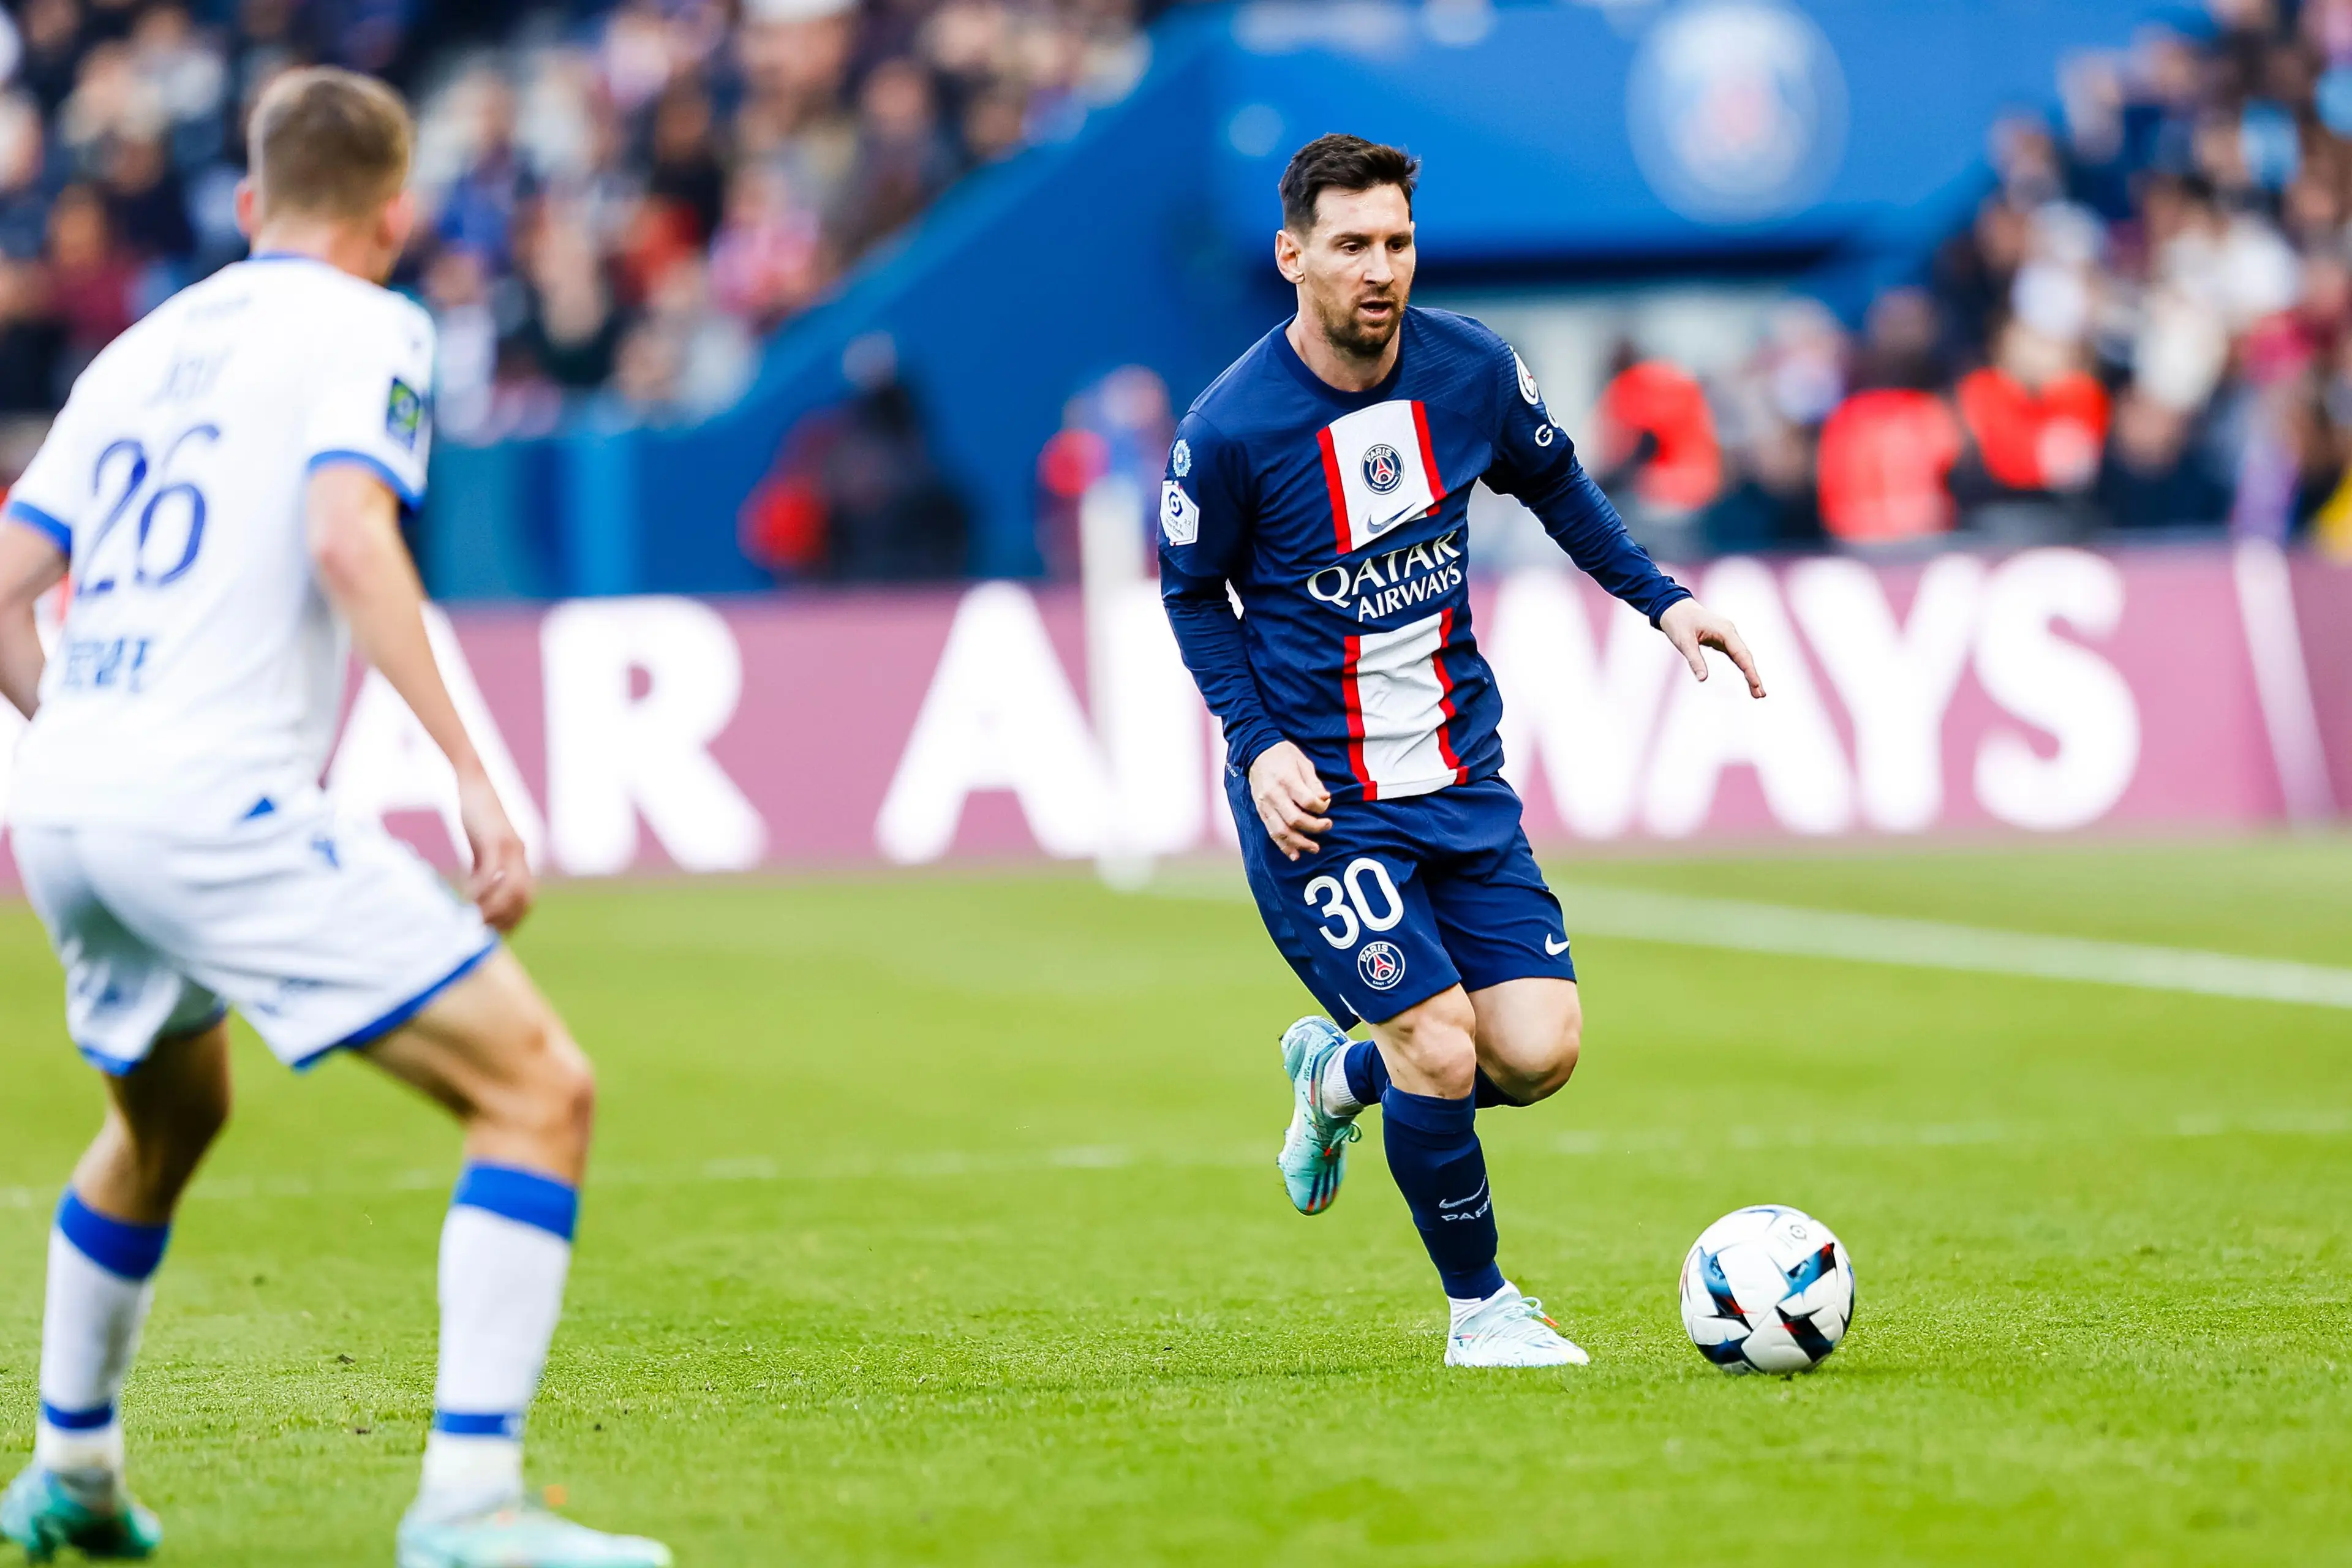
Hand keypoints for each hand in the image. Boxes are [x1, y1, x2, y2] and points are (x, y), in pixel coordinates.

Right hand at [457, 770, 534, 931]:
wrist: (474, 781)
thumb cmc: (476, 815)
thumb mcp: (482, 847)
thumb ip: (483, 869)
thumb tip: (477, 894)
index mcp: (520, 859)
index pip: (527, 899)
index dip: (514, 919)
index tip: (496, 932)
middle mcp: (520, 855)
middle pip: (524, 898)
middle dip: (504, 919)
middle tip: (481, 928)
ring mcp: (510, 846)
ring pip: (511, 889)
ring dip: (492, 908)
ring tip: (472, 916)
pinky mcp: (495, 838)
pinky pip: (492, 871)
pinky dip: (481, 888)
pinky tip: (466, 895)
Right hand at [1249, 741, 1331, 860]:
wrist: (1256, 752)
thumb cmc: (1283, 756)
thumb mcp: (1303, 762)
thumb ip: (1314, 783)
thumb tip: (1325, 800)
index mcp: (1286, 780)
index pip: (1307, 801)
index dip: (1321, 808)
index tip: (1326, 806)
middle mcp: (1274, 795)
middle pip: (1295, 819)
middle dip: (1314, 827)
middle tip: (1327, 826)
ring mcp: (1265, 805)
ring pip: (1282, 830)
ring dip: (1299, 843)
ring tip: (1314, 848)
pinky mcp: (1261, 811)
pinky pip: (1271, 832)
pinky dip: (1283, 845)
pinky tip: (1294, 854)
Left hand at [1659, 598, 1764, 698]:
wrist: (1674, 607)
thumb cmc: (1678, 622)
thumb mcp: (1684, 642)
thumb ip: (1694, 660)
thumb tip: (1703, 679)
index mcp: (1724, 631)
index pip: (1741, 654)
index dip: (1750, 671)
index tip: (1757, 685)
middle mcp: (1729, 632)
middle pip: (1746, 657)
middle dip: (1753, 675)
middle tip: (1761, 695)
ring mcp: (1727, 635)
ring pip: (1742, 656)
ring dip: (1750, 673)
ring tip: (1757, 692)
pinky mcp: (1722, 639)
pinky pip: (1735, 654)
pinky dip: (1742, 666)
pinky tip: (1747, 677)